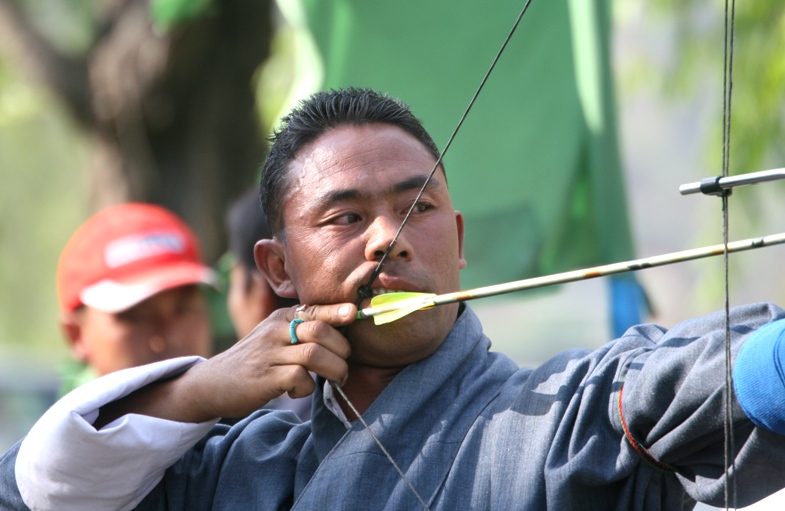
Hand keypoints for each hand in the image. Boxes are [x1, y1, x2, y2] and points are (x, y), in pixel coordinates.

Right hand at [95, 303, 355, 426]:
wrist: (212, 383)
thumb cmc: (254, 360)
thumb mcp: (274, 336)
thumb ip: (301, 329)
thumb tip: (343, 329)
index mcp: (280, 317)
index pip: (315, 308)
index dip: (338, 311)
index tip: (356, 312)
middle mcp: (275, 330)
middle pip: (322, 331)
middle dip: (342, 350)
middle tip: (344, 366)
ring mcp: (269, 353)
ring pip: (315, 354)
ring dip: (334, 369)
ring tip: (335, 378)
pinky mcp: (264, 377)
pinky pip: (300, 377)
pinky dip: (308, 386)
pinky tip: (300, 389)